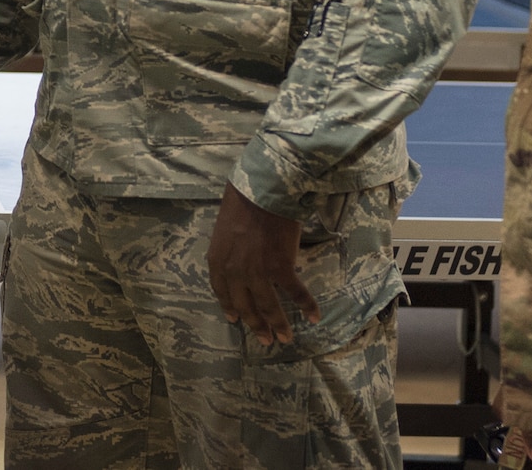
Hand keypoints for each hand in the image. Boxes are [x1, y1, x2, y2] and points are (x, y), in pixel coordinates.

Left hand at [208, 183, 315, 344]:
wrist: (262, 192)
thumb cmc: (242, 202)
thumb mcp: (224, 229)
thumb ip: (229, 251)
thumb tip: (238, 260)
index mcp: (218, 261)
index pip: (222, 292)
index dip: (229, 308)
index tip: (235, 320)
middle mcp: (235, 273)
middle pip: (246, 306)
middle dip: (256, 326)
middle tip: (265, 340)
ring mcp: (258, 273)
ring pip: (268, 307)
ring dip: (278, 325)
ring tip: (285, 338)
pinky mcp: (281, 269)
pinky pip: (296, 293)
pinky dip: (306, 306)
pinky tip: (313, 317)